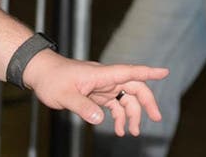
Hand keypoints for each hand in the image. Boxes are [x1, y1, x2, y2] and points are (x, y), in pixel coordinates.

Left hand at [22, 50, 168, 136]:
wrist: (40, 74)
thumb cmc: (52, 79)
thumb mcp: (64, 95)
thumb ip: (82, 107)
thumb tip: (100, 119)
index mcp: (102, 75)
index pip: (130, 72)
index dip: (148, 73)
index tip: (165, 72)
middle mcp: (106, 80)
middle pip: (134, 88)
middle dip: (147, 103)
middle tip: (156, 118)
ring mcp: (103, 87)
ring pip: (125, 99)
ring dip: (132, 115)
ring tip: (132, 132)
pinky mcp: (97, 94)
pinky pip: (114, 105)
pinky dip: (118, 117)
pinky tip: (118, 129)